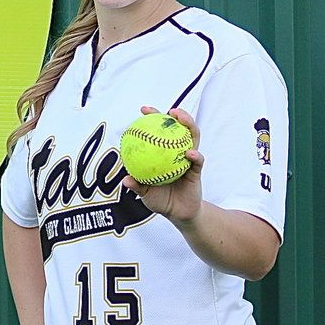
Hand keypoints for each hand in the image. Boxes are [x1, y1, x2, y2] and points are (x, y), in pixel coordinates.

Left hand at [122, 105, 204, 224]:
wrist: (178, 214)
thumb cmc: (159, 200)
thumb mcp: (145, 194)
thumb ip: (137, 186)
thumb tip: (126, 180)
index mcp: (162, 154)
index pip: (158, 131)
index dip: (152, 118)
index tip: (143, 110)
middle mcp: (176, 152)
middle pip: (179, 128)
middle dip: (176, 115)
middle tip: (169, 110)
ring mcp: (188, 160)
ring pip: (192, 138)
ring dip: (189, 126)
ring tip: (182, 120)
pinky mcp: (196, 170)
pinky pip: (197, 161)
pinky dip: (195, 156)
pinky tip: (189, 153)